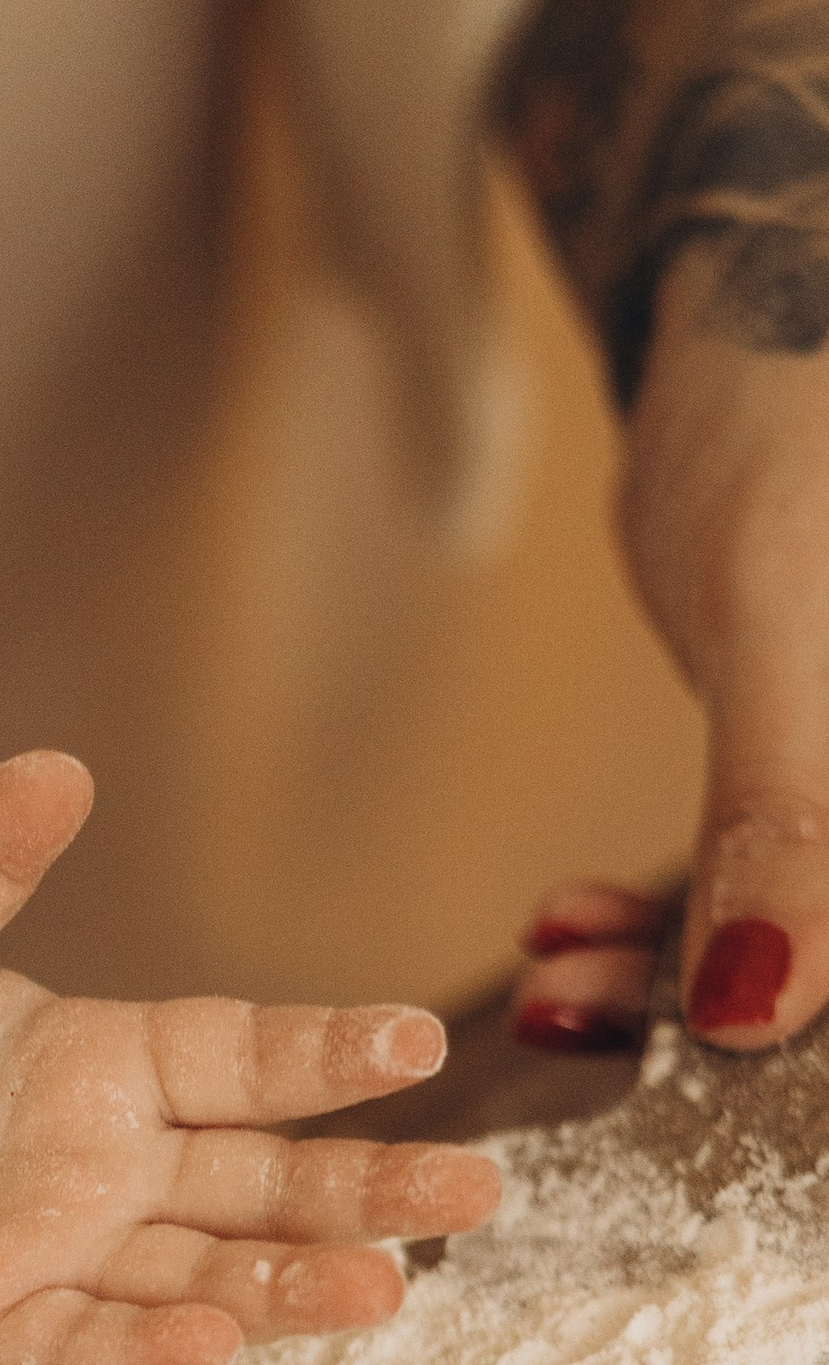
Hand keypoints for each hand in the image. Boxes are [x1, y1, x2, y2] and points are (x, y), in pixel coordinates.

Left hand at [0, 752, 501, 1364]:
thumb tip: (56, 769)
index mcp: (100, 1061)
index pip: (242, 1053)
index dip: (326, 1049)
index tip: (419, 1041)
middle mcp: (101, 1165)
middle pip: (260, 1178)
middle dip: (364, 1187)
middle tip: (477, 1192)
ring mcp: (50, 1251)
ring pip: (200, 1268)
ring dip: (288, 1282)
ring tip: (384, 1288)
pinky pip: (78, 1336)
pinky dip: (147, 1340)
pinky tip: (218, 1340)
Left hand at [513, 288, 828, 1058]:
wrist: (757, 306)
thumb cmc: (798, 410)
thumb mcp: (787, 620)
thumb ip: (790, 816)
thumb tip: (758, 1007)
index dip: (826, 1023)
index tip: (725, 1058)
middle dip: (742, 1006)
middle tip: (591, 1016)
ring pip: (816, 932)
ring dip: (684, 979)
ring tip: (562, 988)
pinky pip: (778, 886)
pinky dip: (674, 926)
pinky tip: (574, 937)